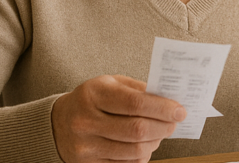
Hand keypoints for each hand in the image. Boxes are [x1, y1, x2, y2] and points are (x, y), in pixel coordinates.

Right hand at [51, 74, 185, 162]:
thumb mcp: (110, 84)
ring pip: (134, 151)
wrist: (59, 123)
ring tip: (160, 133)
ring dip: (155, 142)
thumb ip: (138, 89)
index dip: (162, 108)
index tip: (180, 110)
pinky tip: (145, 145)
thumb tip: (169, 99)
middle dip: (164, 127)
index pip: (135, 103)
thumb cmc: (92, 100)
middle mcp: (86, 121)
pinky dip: (142, 155)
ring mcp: (86, 146)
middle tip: (174, 122)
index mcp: (93, 94)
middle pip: (137, 130)